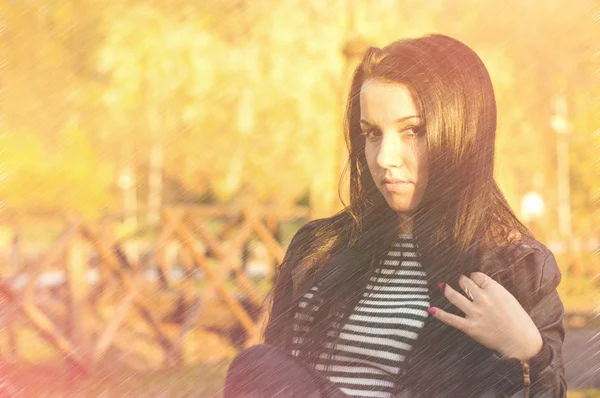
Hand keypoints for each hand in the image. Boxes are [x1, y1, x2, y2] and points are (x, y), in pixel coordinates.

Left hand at [428, 272, 542, 360]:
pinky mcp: (470, 327)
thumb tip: (480, 285)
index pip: (477, 276)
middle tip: (461, 281)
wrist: (522, 343)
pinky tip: (430, 309)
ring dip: (447, 290)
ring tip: (443, 286)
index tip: (474, 279)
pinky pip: (451, 319)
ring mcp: (474, 313)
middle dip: (462, 281)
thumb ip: (495, 291)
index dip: (474, 276)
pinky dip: (440, 314)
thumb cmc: (519, 321)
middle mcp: (483, 299)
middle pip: (465, 283)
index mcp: (495, 290)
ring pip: (454, 296)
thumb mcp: (510, 299)